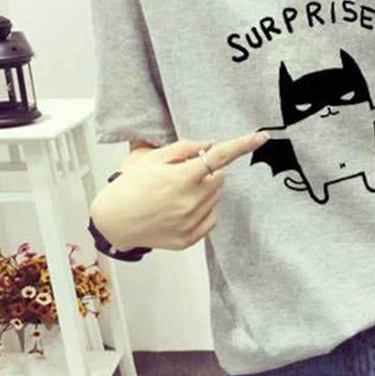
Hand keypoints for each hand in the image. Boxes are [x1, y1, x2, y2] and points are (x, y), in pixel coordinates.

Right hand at [89, 133, 268, 250]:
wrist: (113, 222)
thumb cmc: (130, 187)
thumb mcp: (152, 159)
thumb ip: (183, 149)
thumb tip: (208, 146)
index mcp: (182, 177)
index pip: (220, 157)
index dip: (242, 145)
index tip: (261, 137)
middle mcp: (191, 201)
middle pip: (219, 178)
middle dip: (207, 173)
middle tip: (182, 176)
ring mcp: (191, 222)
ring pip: (215, 198)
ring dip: (203, 192)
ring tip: (175, 194)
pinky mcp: (189, 238)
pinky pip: (210, 218)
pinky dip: (201, 211)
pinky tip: (178, 209)